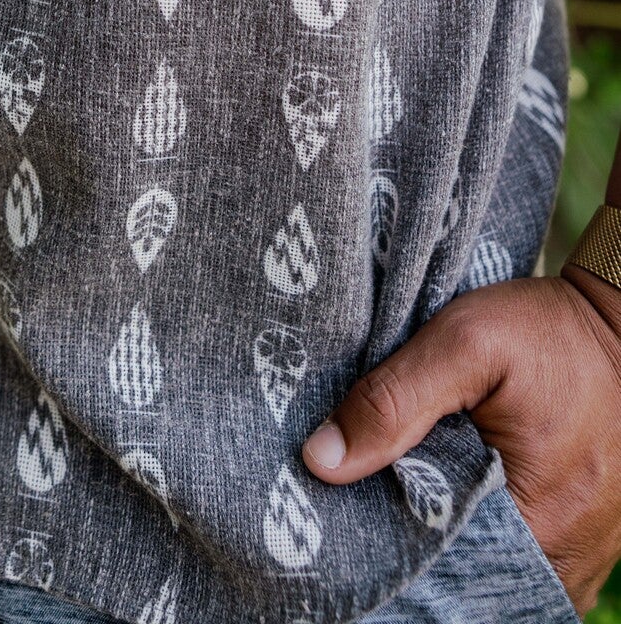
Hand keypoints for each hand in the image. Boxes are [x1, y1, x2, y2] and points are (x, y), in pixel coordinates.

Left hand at [300, 272, 620, 613]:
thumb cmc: (548, 332)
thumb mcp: (464, 342)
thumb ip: (394, 401)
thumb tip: (321, 461)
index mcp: (537, 523)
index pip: (433, 560)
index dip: (379, 526)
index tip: (340, 491)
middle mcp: (562, 559)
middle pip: (458, 567)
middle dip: (408, 529)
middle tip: (365, 479)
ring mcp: (575, 557)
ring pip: (484, 563)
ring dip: (442, 528)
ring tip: (407, 476)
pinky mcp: (578, 542)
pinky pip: (515, 555)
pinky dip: (476, 528)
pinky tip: (446, 488)